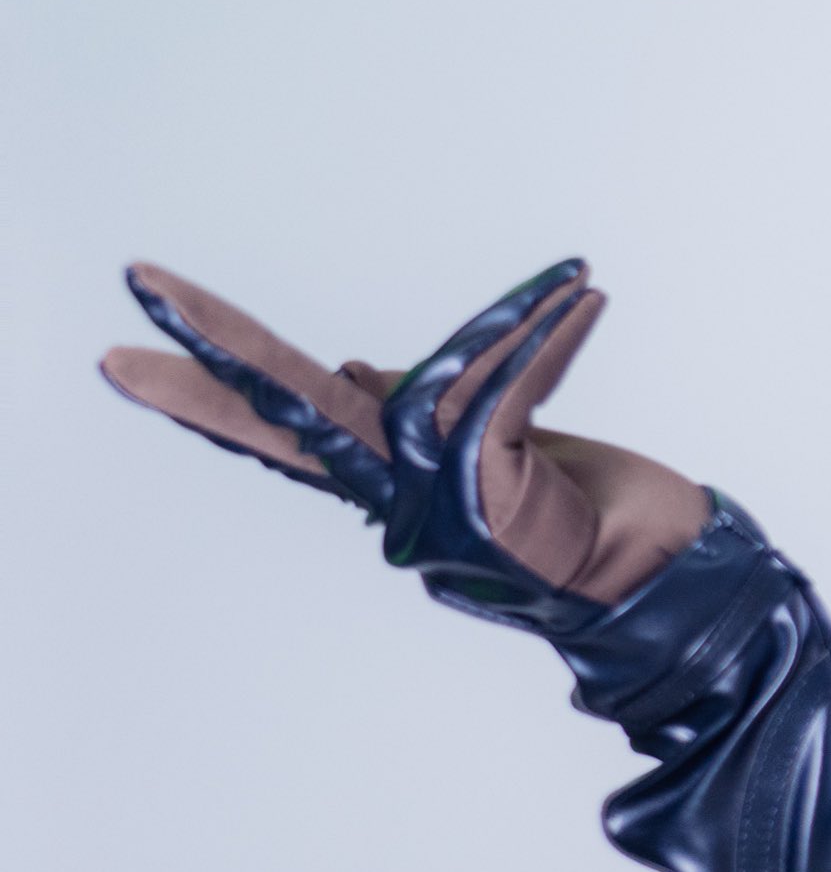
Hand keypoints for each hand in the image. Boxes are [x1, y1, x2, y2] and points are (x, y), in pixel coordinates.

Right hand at [102, 257, 712, 630]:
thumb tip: (358, 370)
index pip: (281, 427)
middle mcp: (399, 501)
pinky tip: (584, 294)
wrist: (667, 587)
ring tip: (576, 286)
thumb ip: (422, 417)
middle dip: (217, 352)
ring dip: (515, 326)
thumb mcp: (499, 452)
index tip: (122, 355)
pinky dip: (549, 338)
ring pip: (437, 385)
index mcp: (391, 483)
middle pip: (290, 413)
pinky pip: (505, 390)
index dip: (204, 389)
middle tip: (140, 284)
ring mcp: (437, 507)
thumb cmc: (592, 516)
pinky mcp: (489, 498)